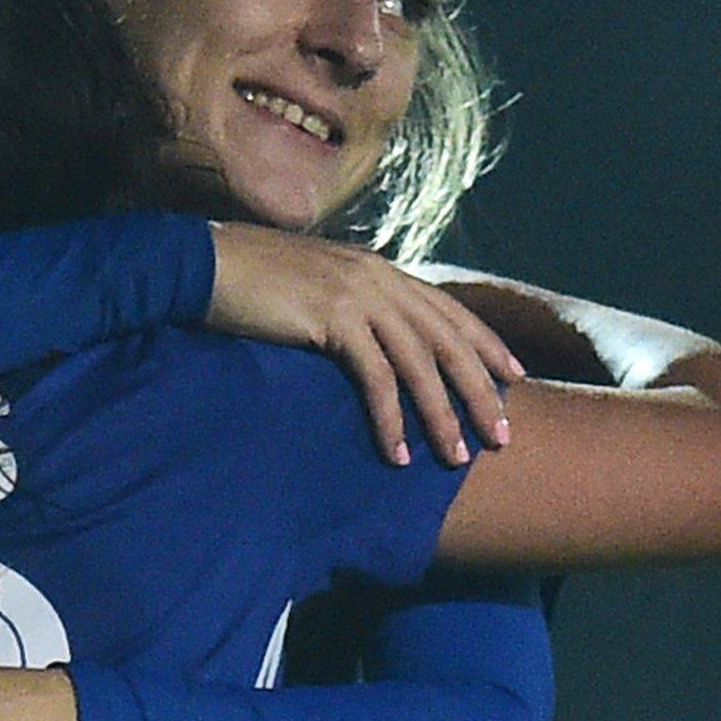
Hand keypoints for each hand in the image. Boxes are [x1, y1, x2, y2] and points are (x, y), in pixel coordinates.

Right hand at [206, 222, 521, 465]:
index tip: (514, 376)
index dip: (485, 344)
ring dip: (443, 415)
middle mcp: (378, 278)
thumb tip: (371, 341)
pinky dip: (391, 421)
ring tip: (457, 457)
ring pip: (420, 364)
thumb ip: (351, 305)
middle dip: (480, 391)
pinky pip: (376, 379)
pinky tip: (398, 453)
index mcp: (379, 269)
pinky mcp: (334, 319)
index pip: (448, 309)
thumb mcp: (315, 285)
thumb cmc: (252, 279)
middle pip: (448, 340)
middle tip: (503, 436)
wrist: (205, 263)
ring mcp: (358, 295)